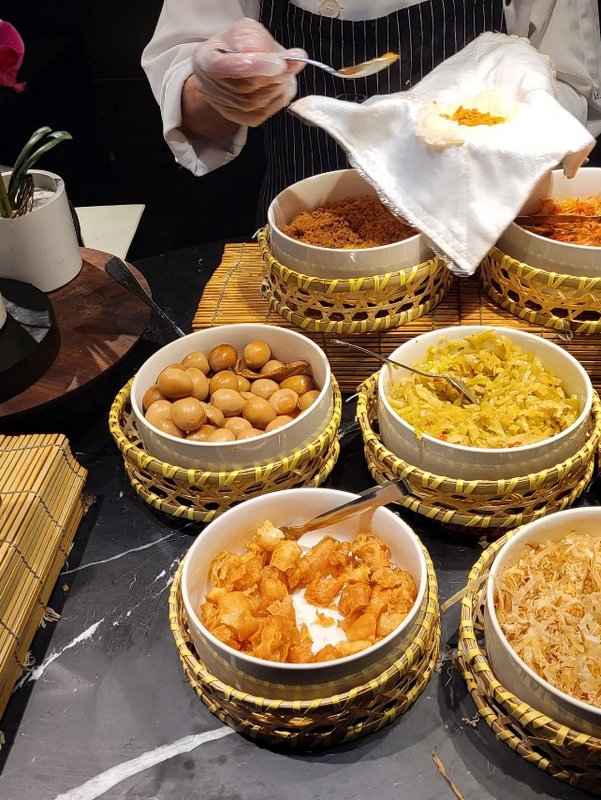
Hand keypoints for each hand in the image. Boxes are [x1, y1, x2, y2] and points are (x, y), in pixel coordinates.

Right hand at [190, 19, 306, 127]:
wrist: (229, 64)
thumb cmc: (235, 46)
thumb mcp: (244, 31)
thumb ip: (260, 40)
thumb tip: (289, 57)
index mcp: (206, 61)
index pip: (230, 67)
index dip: (257, 66)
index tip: (279, 63)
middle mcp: (211, 88)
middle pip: (246, 88)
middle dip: (272, 76)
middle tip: (288, 64)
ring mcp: (225, 107)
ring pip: (256, 102)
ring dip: (277, 87)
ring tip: (284, 72)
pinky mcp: (241, 118)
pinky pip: (263, 113)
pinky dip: (277, 100)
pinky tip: (280, 86)